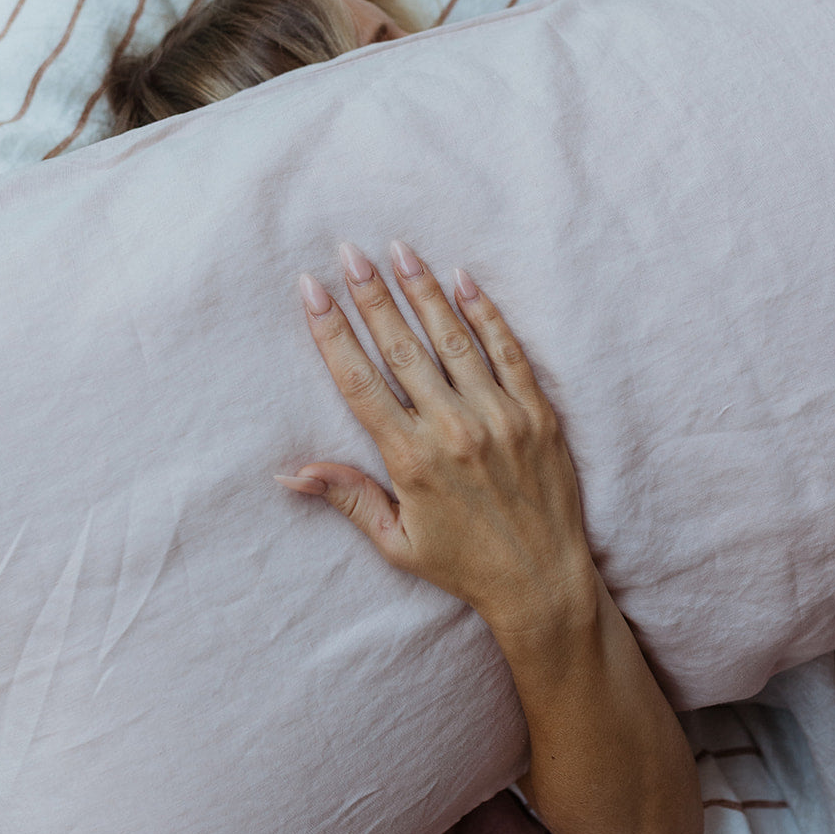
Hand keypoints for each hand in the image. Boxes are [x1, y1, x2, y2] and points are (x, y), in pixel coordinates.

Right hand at [276, 240, 595, 641]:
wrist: (543, 583)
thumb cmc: (463, 566)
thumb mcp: (396, 541)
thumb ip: (347, 497)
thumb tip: (290, 472)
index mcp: (411, 460)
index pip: (359, 380)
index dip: (332, 330)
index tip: (312, 290)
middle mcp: (454, 430)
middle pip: (402, 347)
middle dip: (372, 294)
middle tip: (349, 251)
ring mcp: (500, 417)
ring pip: (453, 339)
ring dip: (424, 291)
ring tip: (400, 250)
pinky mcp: (538, 414)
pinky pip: (508, 351)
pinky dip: (485, 313)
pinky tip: (463, 280)